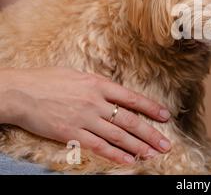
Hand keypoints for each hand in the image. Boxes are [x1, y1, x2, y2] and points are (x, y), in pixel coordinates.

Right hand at [0, 67, 171, 163]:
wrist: (20, 92)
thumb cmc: (47, 80)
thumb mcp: (77, 75)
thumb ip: (97, 85)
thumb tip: (112, 93)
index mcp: (98, 84)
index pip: (132, 98)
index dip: (151, 108)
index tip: (165, 116)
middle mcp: (95, 102)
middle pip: (130, 120)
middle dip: (150, 133)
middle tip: (166, 144)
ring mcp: (84, 119)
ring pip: (118, 136)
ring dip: (138, 147)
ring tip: (153, 154)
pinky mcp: (71, 134)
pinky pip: (99, 147)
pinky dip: (116, 155)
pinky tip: (129, 161)